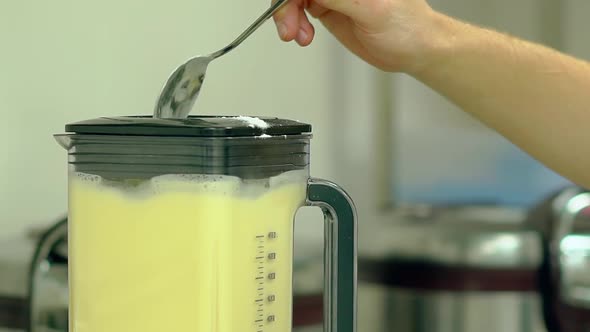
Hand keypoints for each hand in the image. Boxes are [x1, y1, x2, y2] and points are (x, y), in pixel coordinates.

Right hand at [272, 0, 439, 71]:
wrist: (414, 50)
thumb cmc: (407, 27)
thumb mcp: (370, 8)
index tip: (285, 6)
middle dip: (286, 4)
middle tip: (288, 26)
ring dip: (288, 16)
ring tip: (298, 35)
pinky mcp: (329, 7)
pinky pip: (299, 9)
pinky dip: (295, 23)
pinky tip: (303, 36)